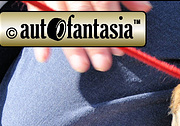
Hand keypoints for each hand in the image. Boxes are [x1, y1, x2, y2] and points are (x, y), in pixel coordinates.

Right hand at [28, 1, 151, 71]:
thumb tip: (146, 10)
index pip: (104, 5)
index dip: (112, 29)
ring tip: (81, 67)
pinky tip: (44, 58)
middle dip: (94, 41)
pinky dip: (38, 39)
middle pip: (83, 15)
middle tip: (103, 65)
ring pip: (60, 20)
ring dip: (71, 45)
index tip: (120, 52)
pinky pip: (34, 18)